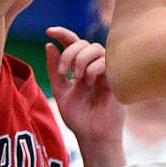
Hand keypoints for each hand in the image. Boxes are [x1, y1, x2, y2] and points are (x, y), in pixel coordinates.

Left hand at [45, 26, 123, 146]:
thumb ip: (54, 70)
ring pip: (95, 48)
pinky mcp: (117, 77)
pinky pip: (105, 62)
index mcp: (80, 67)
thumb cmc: (79, 117)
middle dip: (70, 53)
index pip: (73, 42)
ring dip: (81, 60)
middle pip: (84, 43)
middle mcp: (94, 66)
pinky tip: (90, 83)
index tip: (48, 31)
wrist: (92, 135)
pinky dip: (93, 69)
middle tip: (65, 73)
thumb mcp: (60, 92)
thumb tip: (49, 46)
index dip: (62, 33)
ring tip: (78, 78)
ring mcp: (106, 70)